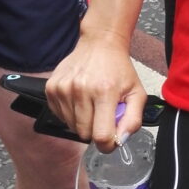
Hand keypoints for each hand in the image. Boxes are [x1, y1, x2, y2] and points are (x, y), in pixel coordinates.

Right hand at [46, 33, 146, 151]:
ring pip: (71, 126)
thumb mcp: (137, 92)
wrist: (100, 44)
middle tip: (103, 115)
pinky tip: (80, 100)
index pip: (101, 135)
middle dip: (96, 131)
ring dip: (83, 122)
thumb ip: (133, 120)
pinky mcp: (52, 88)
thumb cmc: (119, 68)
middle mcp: (81, 90)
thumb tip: (121, 140)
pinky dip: (71, 114)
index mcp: (104, 92)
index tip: (111, 140)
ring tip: (92, 104)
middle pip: (85, 134)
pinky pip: (60, 116)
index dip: (107, 144)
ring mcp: (63, 88)